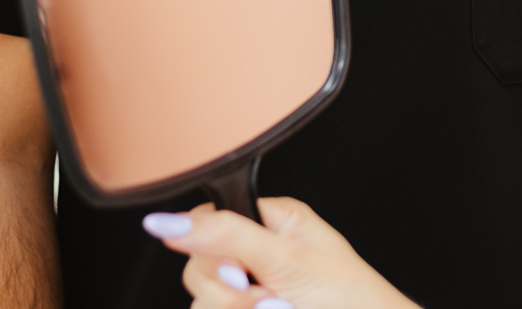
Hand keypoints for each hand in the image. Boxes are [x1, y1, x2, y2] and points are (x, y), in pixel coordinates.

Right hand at [144, 198, 419, 308]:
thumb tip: (171, 222)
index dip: (210, 249)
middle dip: (229, 293)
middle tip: (269, 297)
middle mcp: (257, 252)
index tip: (239, 271)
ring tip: (279, 308)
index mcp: (271, 222)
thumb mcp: (287, 260)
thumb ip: (229, 238)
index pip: (208, 221)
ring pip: (204, 301)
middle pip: (200, 267)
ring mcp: (251, 289)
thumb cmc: (350, 297)